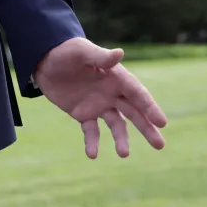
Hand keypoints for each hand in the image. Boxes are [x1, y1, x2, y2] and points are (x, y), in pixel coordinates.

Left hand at [33, 37, 167, 158]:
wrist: (44, 59)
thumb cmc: (65, 51)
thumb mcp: (81, 51)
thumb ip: (100, 56)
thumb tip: (120, 53)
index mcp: (116, 77)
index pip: (137, 94)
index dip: (150, 107)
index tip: (162, 122)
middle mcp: (111, 92)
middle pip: (134, 112)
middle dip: (147, 128)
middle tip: (160, 145)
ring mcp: (98, 104)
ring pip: (116, 125)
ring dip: (121, 139)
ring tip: (123, 154)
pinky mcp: (83, 114)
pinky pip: (91, 131)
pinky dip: (92, 143)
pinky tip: (92, 154)